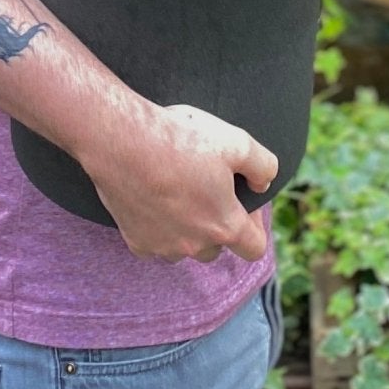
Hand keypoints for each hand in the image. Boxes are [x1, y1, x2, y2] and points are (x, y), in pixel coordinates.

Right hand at [81, 101, 275, 264]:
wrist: (124, 140)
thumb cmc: (181, 140)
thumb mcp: (236, 141)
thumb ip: (262, 165)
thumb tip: (264, 183)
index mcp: (224, 225)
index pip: (254, 248)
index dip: (255, 224)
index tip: (244, 200)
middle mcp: (195, 245)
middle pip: (217, 247)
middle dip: (218, 223)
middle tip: (208, 188)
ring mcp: (163, 246)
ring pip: (185, 247)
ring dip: (187, 228)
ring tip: (180, 190)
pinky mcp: (136, 241)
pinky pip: (154, 242)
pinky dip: (158, 226)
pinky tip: (153, 197)